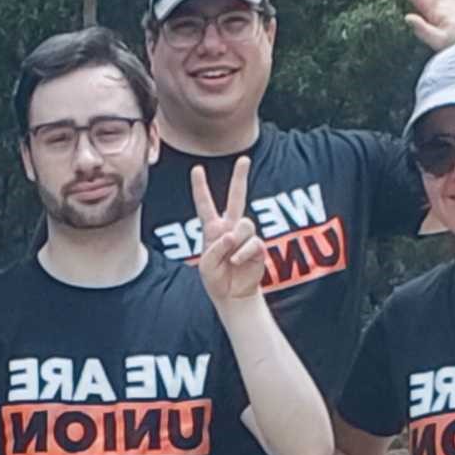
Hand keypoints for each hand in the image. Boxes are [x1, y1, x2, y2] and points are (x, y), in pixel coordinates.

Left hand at [191, 158, 266, 310]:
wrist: (233, 295)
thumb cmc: (216, 278)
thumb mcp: (206, 265)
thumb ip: (216, 248)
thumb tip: (231, 235)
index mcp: (213, 229)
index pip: (205, 205)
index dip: (200, 187)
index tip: (197, 169)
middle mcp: (230, 228)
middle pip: (236, 197)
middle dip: (240, 178)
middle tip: (244, 159)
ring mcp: (245, 236)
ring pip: (245, 224)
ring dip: (236, 241)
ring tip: (230, 258)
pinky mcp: (258, 247)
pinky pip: (253, 242)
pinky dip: (243, 253)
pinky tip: (237, 261)